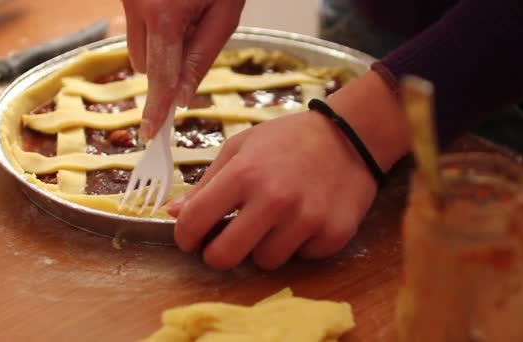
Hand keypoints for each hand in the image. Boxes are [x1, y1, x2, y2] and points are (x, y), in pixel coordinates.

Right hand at [121, 0, 245, 140]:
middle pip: (145, 65)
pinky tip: (174, 7)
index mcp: (163, 14)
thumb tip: (181, 98)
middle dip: (167, 66)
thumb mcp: (225, 13)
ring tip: (186, 15)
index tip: (150, 133)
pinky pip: (136, 29)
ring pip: (138, 49)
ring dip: (159, 48)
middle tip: (196, 33)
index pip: (159, 76)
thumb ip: (201, 57)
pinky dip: (153, 29)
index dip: (157, 108)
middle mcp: (137, 6)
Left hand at [169, 111, 377, 269]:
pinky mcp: (333, 234)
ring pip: (265, 262)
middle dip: (217, 254)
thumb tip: (174, 213)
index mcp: (244, 173)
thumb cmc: (287, 140)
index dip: (184, 237)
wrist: (348, 136)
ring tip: (275, 223)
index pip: (194, 221)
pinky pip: (302, 258)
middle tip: (226, 243)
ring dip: (264, 247)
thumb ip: (207, 182)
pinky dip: (299, 245)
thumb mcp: (241, 148)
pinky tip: (305, 220)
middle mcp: (274, 199)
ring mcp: (307, 219)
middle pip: (224, 257)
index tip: (190, 240)